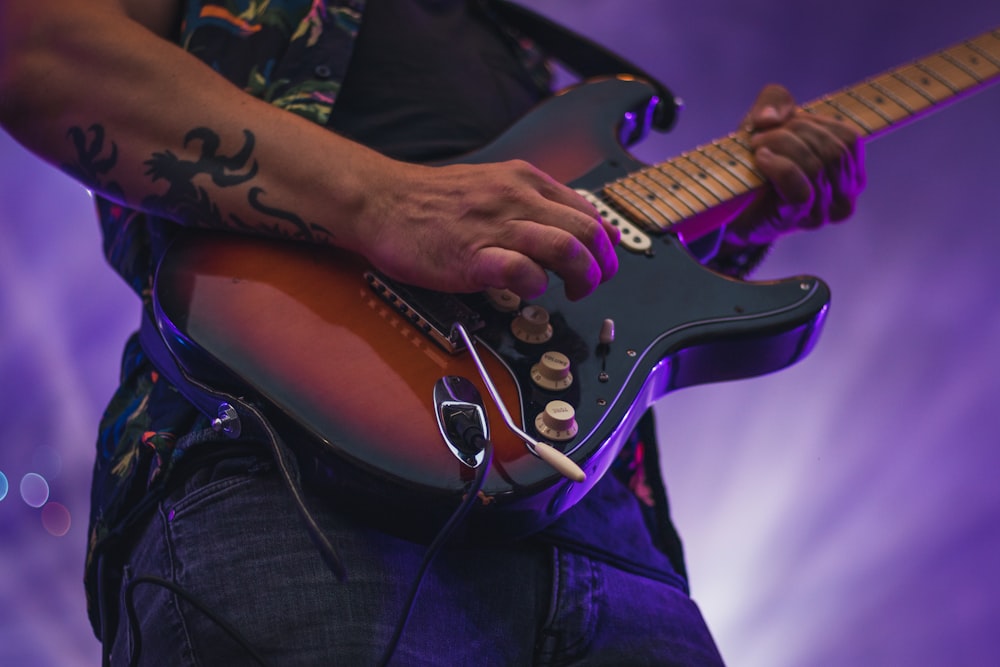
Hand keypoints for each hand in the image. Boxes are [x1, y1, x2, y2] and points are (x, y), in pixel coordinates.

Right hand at [358, 158, 619, 300]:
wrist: (382, 201)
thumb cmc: (434, 202)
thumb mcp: (495, 186)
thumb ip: (538, 204)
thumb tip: (584, 227)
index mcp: (525, 181)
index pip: (588, 212)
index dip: (605, 245)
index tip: (603, 263)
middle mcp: (517, 198)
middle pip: (587, 232)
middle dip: (601, 266)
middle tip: (591, 285)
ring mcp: (496, 226)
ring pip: (565, 249)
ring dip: (580, 277)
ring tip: (572, 293)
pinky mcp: (473, 256)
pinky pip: (522, 271)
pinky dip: (536, 285)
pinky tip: (528, 289)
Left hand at [725, 84, 866, 246]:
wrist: (728, 210)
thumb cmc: (754, 165)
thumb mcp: (765, 122)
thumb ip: (775, 100)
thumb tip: (773, 117)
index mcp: (849, 173)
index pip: (848, 138)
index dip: (814, 122)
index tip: (784, 124)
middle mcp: (844, 197)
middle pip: (833, 150)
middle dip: (794, 132)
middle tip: (760, 135)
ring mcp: (822, 212)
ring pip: (816, 167)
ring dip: (781, 145)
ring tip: (756, 145)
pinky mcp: (797, 219)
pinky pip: (801, 191)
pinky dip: (780, 167)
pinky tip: (761, 159)